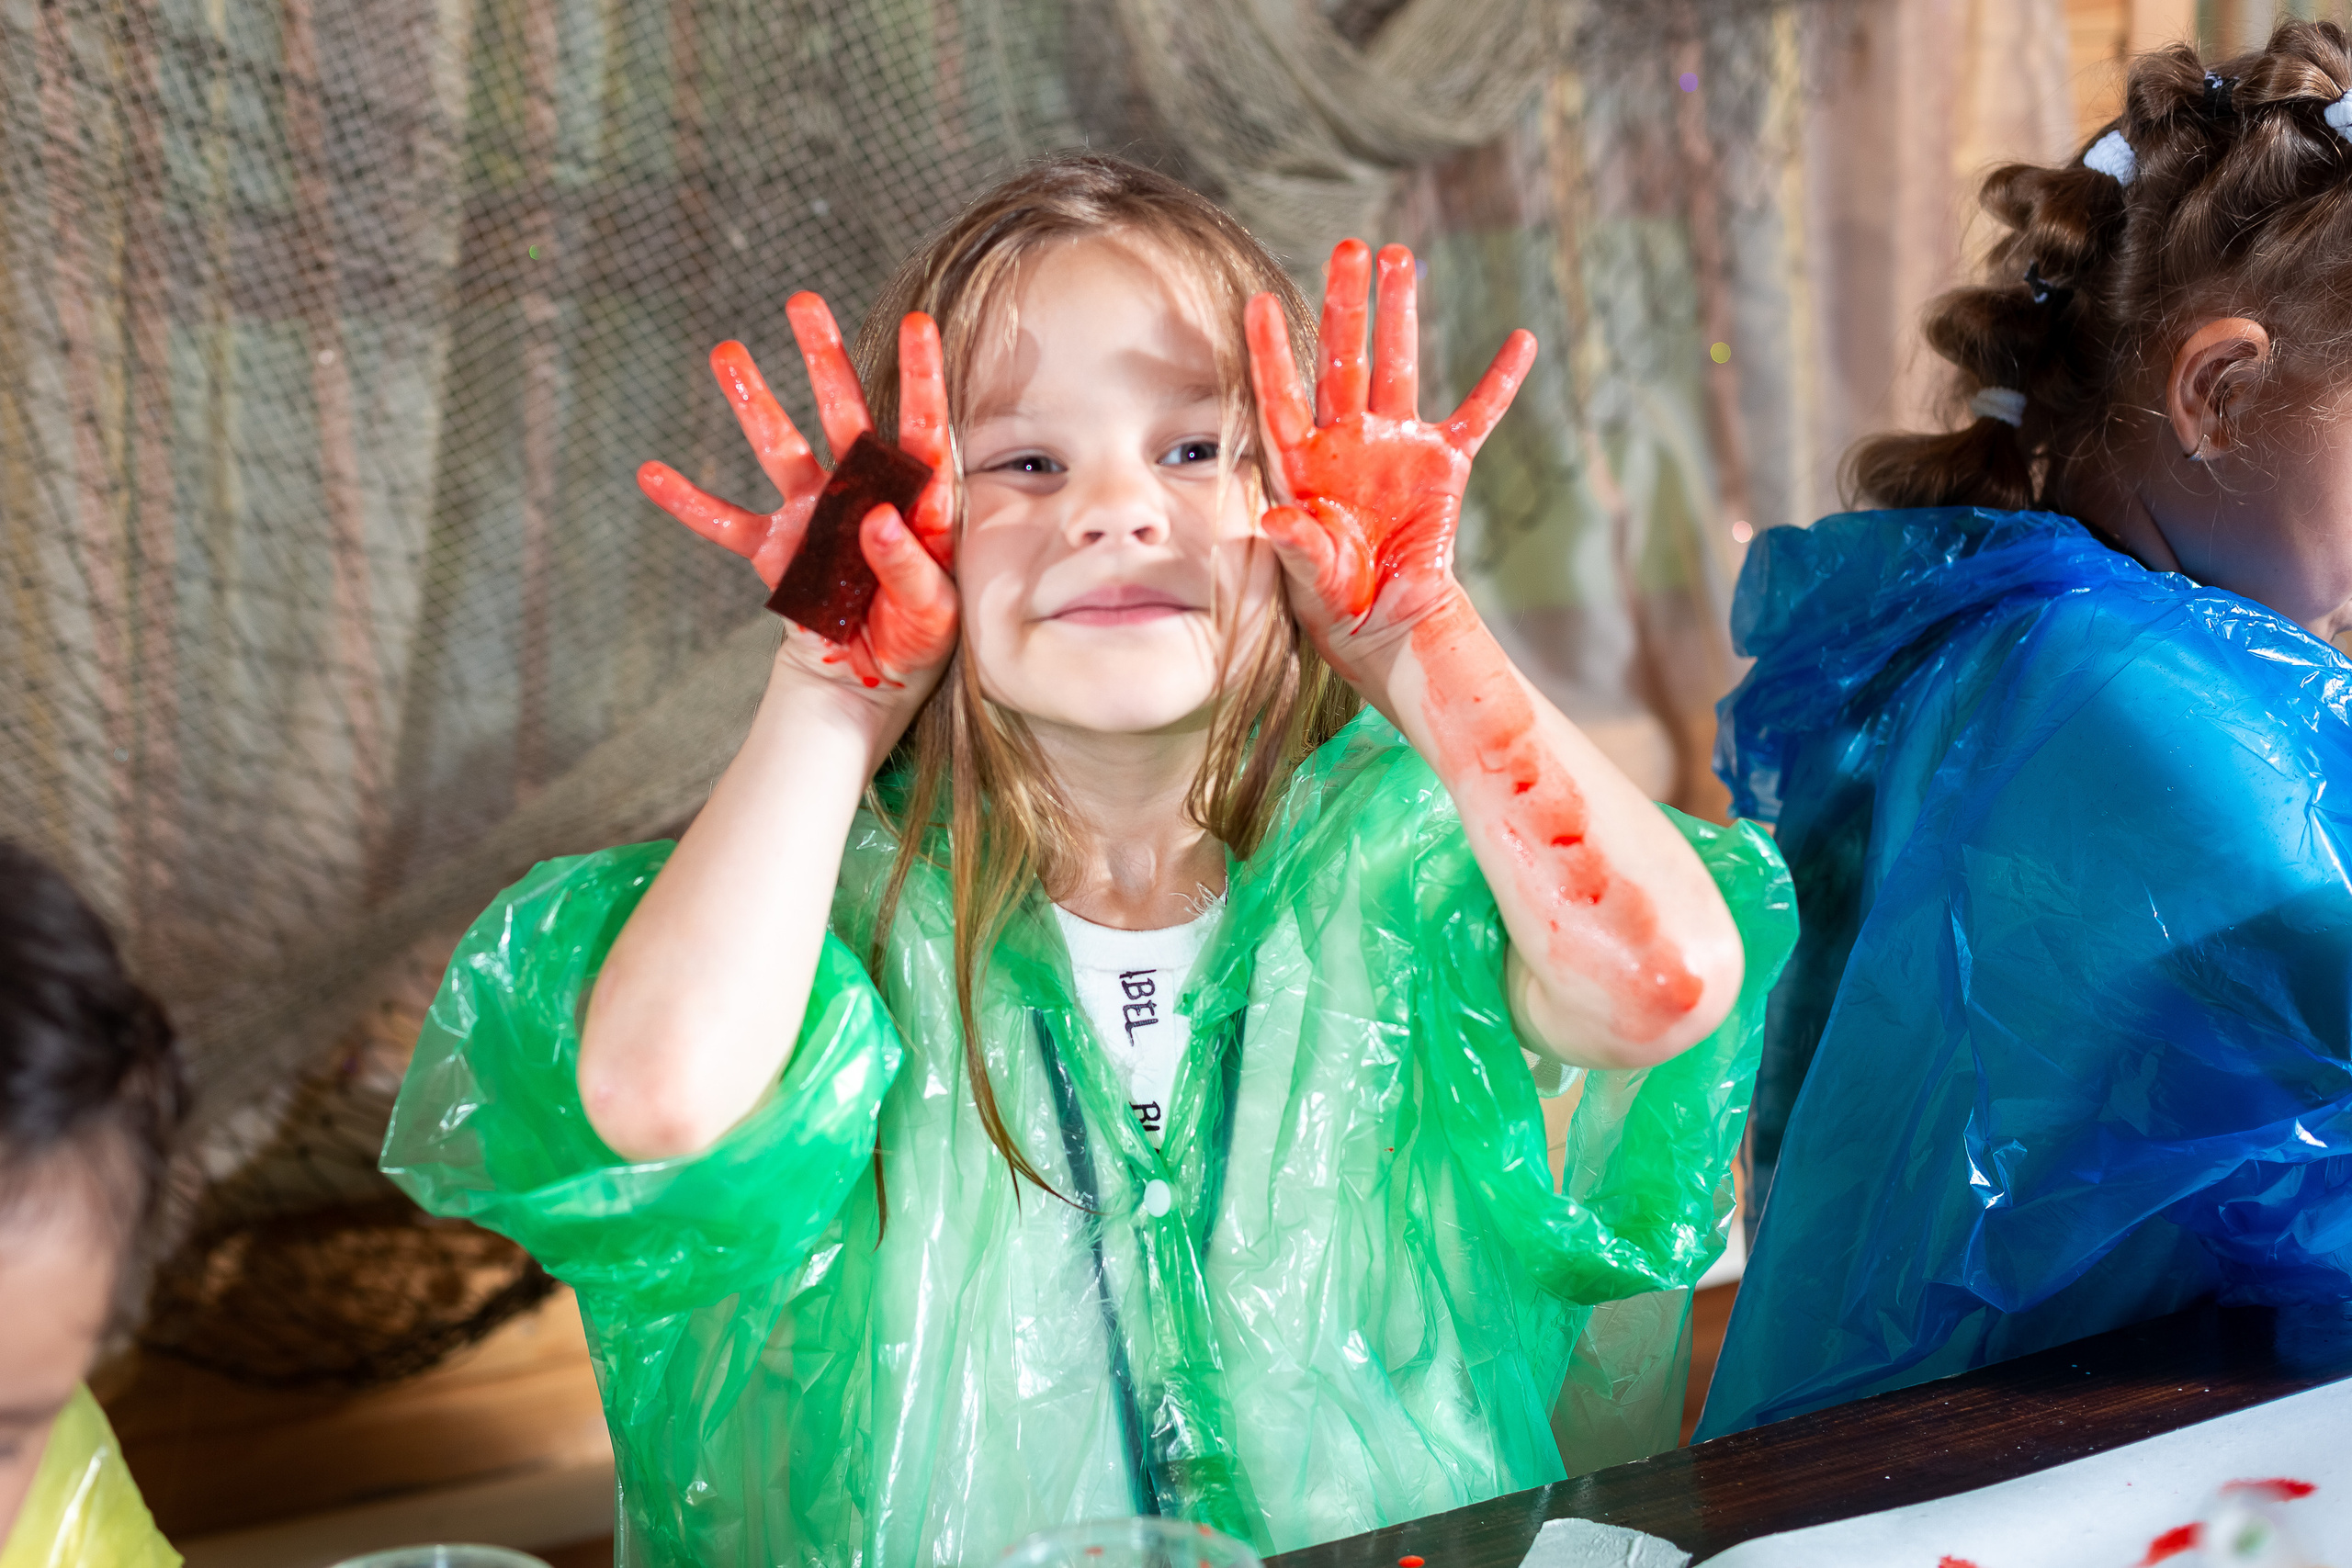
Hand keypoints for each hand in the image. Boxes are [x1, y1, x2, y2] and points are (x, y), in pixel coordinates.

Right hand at [637, 295, 957, 696]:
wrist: (872, 676)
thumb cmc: (919, 637)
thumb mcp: (934, 614)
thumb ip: (909, 569)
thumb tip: (876, 519)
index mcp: (916, 499)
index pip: (922, 429)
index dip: (920, 378)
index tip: (918, 324)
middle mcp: (861, 490)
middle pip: (844, 413)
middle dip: (823, 358)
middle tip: (802, 301)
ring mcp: (813, 515)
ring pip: (780, 447)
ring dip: (754, 402)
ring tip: (727, 353)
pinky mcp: (775, 549)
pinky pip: (726, 523)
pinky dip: (689, 503)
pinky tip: (650, 473)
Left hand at [1245, 240, 1534, 684]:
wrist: (1387, 627)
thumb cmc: (1334, 606)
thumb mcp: (1308, 581)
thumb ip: (1297, 546)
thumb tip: (1276, 519)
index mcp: (1303, 464)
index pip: (1280, 396)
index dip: (1268, 351)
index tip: (1255, 300)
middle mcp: (1347, 441)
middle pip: (1342, 359)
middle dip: (1345, 304)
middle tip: (1348, 247)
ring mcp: (1396, 446)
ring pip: (1397, 366)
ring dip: (1400, 314)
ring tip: (1399, 255)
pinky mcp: (1444, 464)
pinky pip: (1477, 415)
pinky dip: (1499, 382)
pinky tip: (1521, 340)